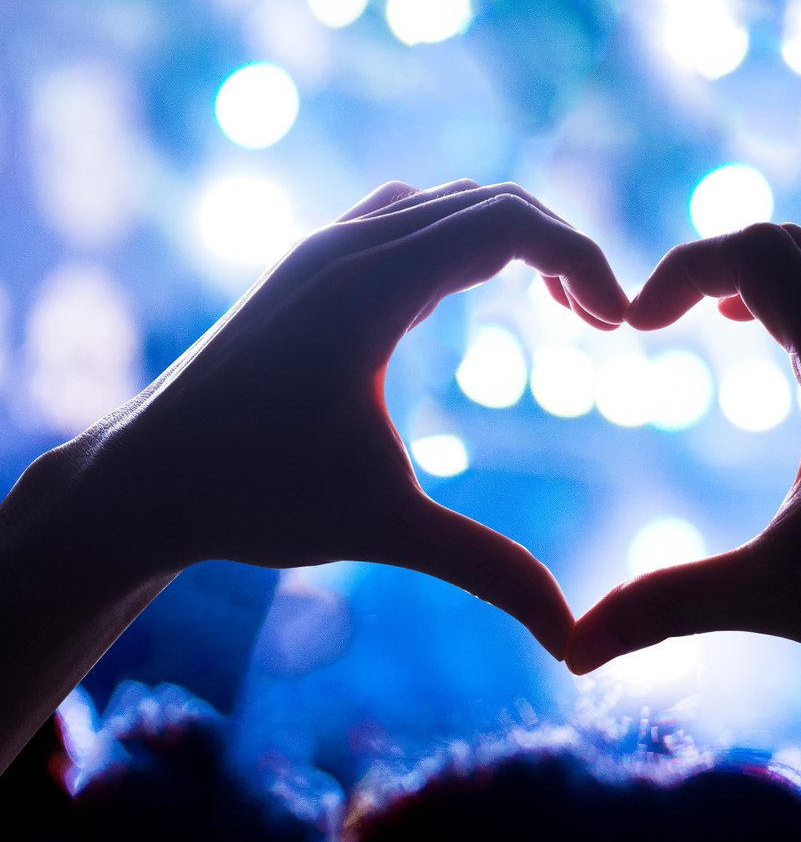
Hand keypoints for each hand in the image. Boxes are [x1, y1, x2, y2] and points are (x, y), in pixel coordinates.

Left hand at [65, 180, 628, 657]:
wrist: (140, 482)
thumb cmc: (254, 499)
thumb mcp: (386, 530)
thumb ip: (489, 570)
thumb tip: (573, 640)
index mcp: (370, 287)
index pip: (509, 224)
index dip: (583, 260)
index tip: (620, 326)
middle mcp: (347, 248)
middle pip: (492, 201)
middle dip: (564, 251)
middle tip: (605, 323)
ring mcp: (323, 249)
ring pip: (451, 201)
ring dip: (517, 238)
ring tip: (563, 311)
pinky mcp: (309, 266)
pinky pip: (410, 215)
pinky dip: (465, 237)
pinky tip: (476, 297)